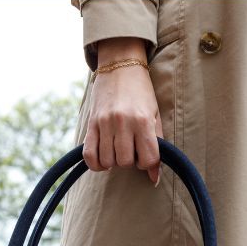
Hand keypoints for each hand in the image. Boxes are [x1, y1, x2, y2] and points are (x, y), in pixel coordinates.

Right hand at [83, 37, 161, 184]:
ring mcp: (104, 123)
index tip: (146, 156)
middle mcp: (122, 122)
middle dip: (131, 161)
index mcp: (142, 121)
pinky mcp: (91, 123)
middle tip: (132, 149)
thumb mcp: (155, 115)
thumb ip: (157, 145)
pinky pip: (89, 155)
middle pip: (126, 162)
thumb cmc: (142, 93)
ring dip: (114, 161)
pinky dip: (96, 164)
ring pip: (108, 161)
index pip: (148, 159)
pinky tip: (103, 159)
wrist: (120, 66)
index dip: (149, 164)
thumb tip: (154, 178)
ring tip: (118, 150)